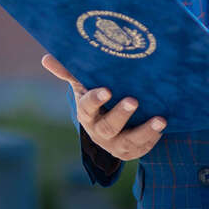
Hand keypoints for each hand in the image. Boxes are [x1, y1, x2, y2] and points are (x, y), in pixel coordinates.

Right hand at [42, 53, 166, 159]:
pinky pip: (142, 148)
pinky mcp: (131, 151)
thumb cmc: (98, 97)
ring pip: (129, 140)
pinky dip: (153, 138)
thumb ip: (69, 72)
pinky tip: (163, 126)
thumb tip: (46, 58)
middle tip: (134, 100)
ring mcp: (115, 144)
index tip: (108, 89)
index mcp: (86, 113)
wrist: (113, 125)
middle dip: (121, 114)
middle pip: (108, 126)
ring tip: (160, 120)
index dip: (96, 99)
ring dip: (145, 131)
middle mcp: (99, 131)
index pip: (88, 107)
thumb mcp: (84, 84)